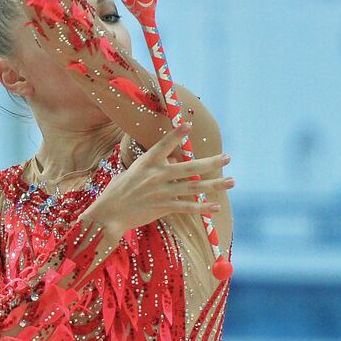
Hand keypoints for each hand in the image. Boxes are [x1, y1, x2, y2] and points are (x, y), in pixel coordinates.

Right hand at [89, 124, 233, 234]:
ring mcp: (162, 192)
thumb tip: (175, 162)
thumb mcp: (133, 172)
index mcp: (147, 162)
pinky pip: (188, 207)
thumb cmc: (117, 192)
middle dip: (211, 162)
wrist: (109, 215)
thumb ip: (155, 166)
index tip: (189, 125)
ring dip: (215, 184)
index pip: (164, 144)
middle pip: (190, 167)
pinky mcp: (164, 208)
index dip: (177, 134)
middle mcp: (157, 175)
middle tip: (227, 157)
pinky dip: (203, 208)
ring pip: (195, 187)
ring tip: (231, 181)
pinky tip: (216, 206)